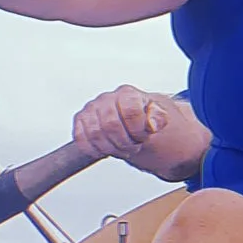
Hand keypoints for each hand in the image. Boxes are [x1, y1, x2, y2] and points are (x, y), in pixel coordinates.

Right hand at [72, 85, 208, 181]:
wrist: (136, 124)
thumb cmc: (147, 121)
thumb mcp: (161, 119)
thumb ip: (159, 118)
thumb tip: (152, 122)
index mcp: (128, 94)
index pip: (130, 112)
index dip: (137, 131)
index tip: (143, 137)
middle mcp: (107, 98)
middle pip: (110, 125)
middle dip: (124, 142)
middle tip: (134, 146)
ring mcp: (92, 109)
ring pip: (95, 134)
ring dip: (111, 148)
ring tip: (122, 148)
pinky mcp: (81, 120)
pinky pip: (81, 138)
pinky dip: (94, 149)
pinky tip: (106, 149)